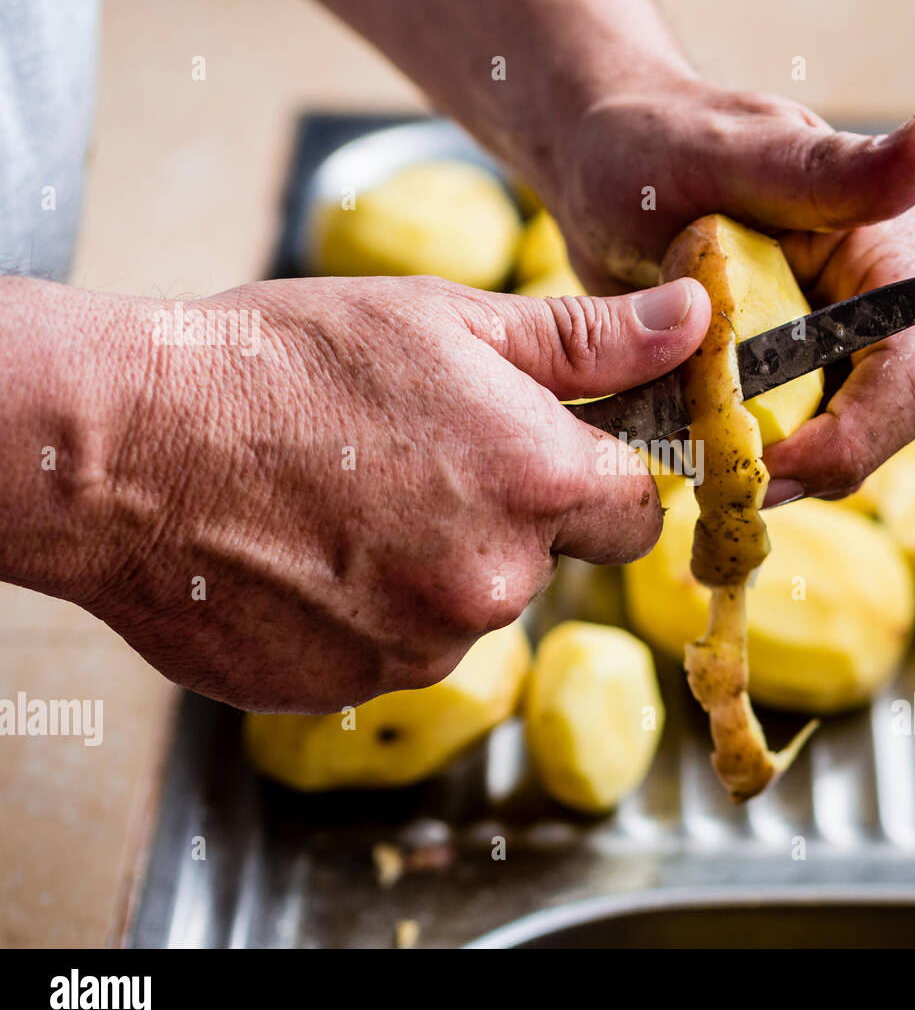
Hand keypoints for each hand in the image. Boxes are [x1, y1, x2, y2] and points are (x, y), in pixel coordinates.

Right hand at [49, 275, 707, 711]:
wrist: (125, 448)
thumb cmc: (284, 365)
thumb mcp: (449, 322)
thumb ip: (588, 342)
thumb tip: (693, 326)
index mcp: (537, 483)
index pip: (638, 513)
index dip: (601, 484)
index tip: (556, 462)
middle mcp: (494, 582)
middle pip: (544, 565)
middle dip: (504, 523)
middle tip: (413, 465)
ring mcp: (421, 647)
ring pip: (466, 612)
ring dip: (428, 570)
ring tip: (343, 506)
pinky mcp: (352, 687)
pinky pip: (394, 651)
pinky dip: (367, 613)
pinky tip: (309, 556)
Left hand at [548, 79, 914, 500]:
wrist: (599, 168)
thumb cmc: (658, 141)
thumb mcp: (734, 154)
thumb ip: (832, 169)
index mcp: (886, 255)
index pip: (913, 374)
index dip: (852, 435)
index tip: (767, 465)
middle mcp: (874, 310)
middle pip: (883, 426)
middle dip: (811, 466)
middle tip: (720, 482)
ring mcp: (829, 353)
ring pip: (835, 451)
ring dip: (773, 474)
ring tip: (693, 462)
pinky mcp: (783, 383)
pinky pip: (784, 450)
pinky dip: (741, 466)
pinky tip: (687, 456)